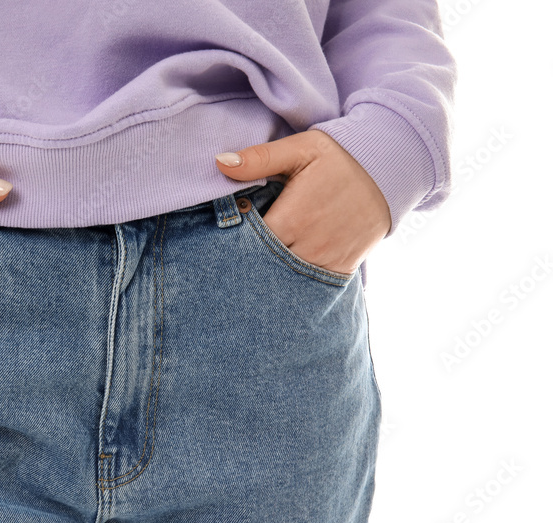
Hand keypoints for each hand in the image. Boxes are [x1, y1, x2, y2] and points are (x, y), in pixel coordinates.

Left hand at [214, 130, 390, 274]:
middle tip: (237, 251)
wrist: (390, 170)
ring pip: (285, 279)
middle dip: (250, 259)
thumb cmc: (339, 157)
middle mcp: (309, 246)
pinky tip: (282, 272)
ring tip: (258, 262)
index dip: (234, 240)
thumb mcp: (300, 149)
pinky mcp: (341, 269)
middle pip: (264, 265)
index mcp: (292, 219)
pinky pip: (309, 285)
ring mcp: (326, 261)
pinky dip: (294, 281)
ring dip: (270, 273)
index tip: (227, 233)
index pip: (248, 243)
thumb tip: (220, 163)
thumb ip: (259, 159)